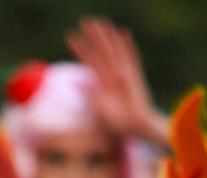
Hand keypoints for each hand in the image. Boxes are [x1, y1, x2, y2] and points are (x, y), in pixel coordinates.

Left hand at [67, 18, 166, 144]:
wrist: (136, 128)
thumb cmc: (117, 124)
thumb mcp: (98, 109)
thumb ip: (89, 94)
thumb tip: (77, 82)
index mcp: (101, 83)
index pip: (89, 61)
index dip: (80, 49)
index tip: (70, 37)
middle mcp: (112, 75)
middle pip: (101, 51)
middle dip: (94, 36)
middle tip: (86, 20)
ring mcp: (124, 74)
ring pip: (114, 50)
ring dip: (108, 36)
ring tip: (102, 21)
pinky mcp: (135, 76)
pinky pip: (132, 57)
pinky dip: (128, 45)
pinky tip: (124, 32)